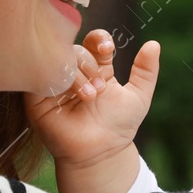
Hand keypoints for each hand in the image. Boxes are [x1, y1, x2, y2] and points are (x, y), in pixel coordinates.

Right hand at [24, 30, 160, 170]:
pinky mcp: (38, 97)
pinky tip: (68, 92)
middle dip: (89, 64)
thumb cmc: (119, 126)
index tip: (108, 49)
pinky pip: (39, 77)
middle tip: (100, 88)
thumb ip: (146, 71)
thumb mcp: (139, 96)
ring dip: (76, 74)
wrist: (101, 153)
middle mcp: (76, 72)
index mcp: (97, 68)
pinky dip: (55, 79)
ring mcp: (56, 83)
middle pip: (77, 50)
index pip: (93, 41)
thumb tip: (154, 44)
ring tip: (90, 96)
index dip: (99, 39)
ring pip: (59, 60)